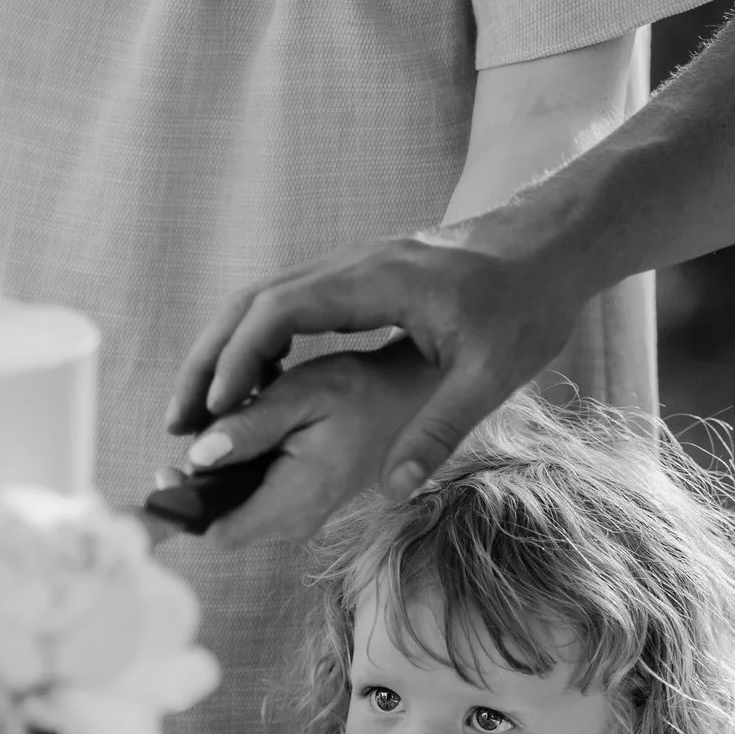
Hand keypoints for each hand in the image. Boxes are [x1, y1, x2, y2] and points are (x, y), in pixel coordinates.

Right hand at [166, 220, 587, 503]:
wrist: (556, 244)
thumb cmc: (531, 302)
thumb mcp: (494, 374)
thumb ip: (442, 428)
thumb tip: (394, 489)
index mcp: (376, 282)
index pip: (279, 311)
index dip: (237, 360)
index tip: (209, 411)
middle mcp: (355, 266)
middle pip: (253, 301)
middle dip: (209, 358)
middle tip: (177, 421)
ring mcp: (356, 268)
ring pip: (267, 299)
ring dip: (229, 349)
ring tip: (203, 409)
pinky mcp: (365, 278)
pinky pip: (294, 303)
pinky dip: (262, 341)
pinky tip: (261, 383)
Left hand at [167, 339, 440, 546]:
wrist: (408, 403)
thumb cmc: (359, 393)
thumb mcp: (301, 396)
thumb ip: (247, 429)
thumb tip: (197, 456)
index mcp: (296, 498)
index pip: (219, 532)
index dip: (184, 508)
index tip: (167, 469)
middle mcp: (295, 521)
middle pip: (219, 522)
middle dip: (200, 482)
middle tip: (206, 430)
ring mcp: (299, 519)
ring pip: (232, 510)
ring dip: (220, 472)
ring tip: (240, 424)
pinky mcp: (299, 508)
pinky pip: (251, 500)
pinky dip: (240, 470)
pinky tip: (256, 433)